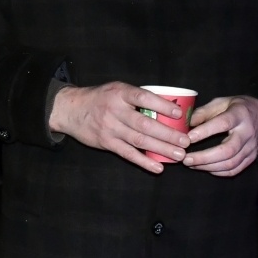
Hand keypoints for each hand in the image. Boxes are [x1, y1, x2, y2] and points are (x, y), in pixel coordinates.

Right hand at [48, 82, 188, 172]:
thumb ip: (137, 97)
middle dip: (168, 134)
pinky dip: (144, 162)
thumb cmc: (100, 98)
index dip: (162, 106)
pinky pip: (128, 154)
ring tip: (179, 155)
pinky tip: (158, 167)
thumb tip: (169, 106)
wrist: (71, 110)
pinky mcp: (107, 143)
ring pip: (139, 140)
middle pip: (145, 124)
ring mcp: (110, 128)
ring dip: (161, 149)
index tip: (179, 114)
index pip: (143, 98)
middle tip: (185, 141)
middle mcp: (115, 110)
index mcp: (120, 93)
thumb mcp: (117, 89)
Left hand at [182, 95, 257, 175]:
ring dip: (208, 167)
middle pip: (227, 150)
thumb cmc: (239, 108)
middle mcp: (247, 133)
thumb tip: (188, 123)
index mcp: (240, 115)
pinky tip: (205, 168)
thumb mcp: (222, 102)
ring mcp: (251, 148)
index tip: (188, 138)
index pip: (223, 124)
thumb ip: (205, 112)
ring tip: (191, 164)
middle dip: (204, 157)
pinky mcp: (251, 158)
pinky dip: (218, 172)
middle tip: (186, 159)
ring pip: (230, 163)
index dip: (205, 132)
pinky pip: (235, 170)